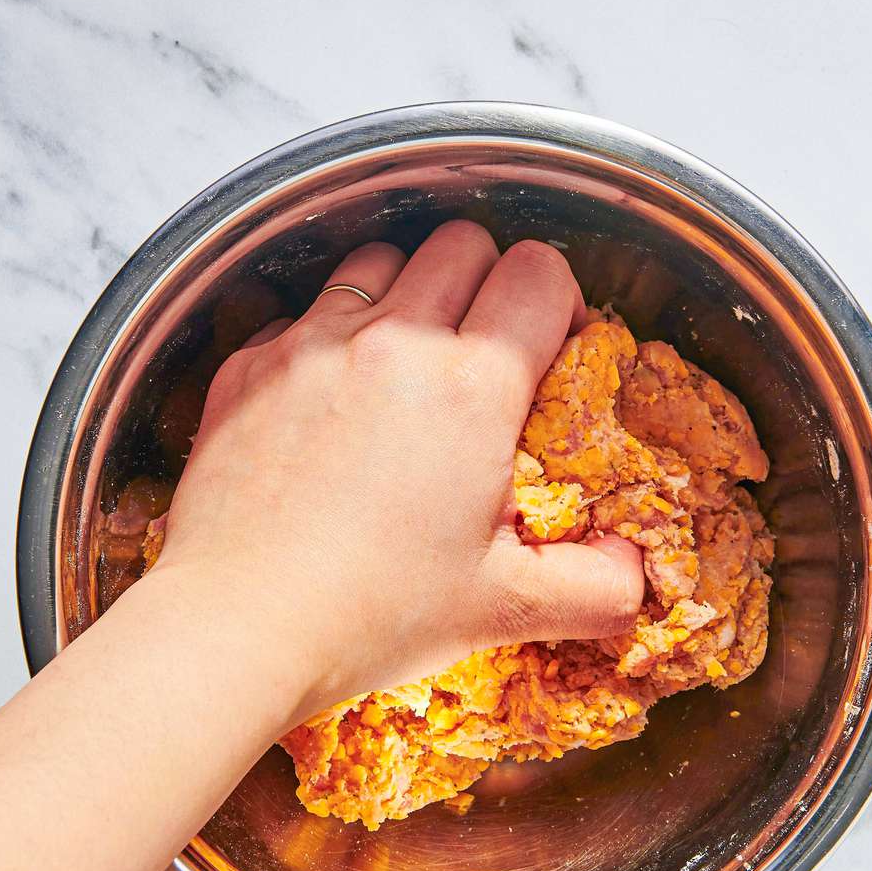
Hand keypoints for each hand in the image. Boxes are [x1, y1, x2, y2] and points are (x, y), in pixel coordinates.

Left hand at [145, 220, 645, 723]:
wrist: (237, 626)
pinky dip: (330, 334)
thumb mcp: (505, 610)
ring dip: (408, 293)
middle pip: (463, 244)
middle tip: (485, 351)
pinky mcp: (250, 364)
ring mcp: (313, 344)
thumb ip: (596, 586)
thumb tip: (634, 570)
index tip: (551, 347)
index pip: (539, 272)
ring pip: (381, 260)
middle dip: (488, 282)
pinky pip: (304, 310)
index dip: (558, 301)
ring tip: (408, 360)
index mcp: (472, 387)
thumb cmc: (372, 614)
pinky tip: (332, 398)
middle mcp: (394, 342)